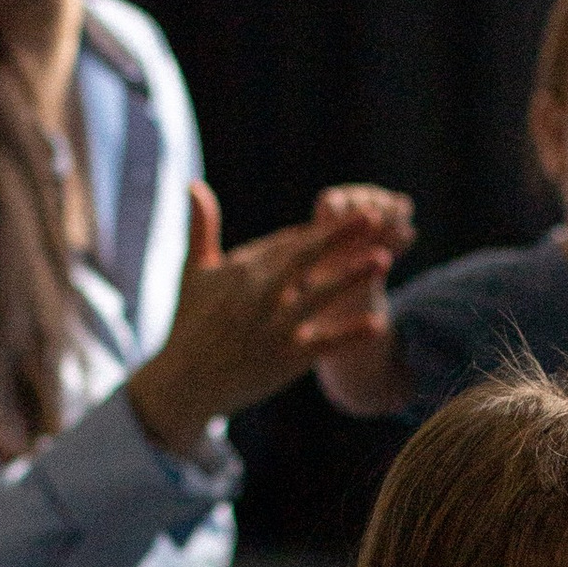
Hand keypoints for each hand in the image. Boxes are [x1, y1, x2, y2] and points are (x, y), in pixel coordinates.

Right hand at [127, 184, 403, 447]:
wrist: (183, 382)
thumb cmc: (189, 323)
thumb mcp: (192, 272)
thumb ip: (201, 227)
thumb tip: (194, 184)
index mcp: (241, 271)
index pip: (286, 242)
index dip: (318, 229)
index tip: (347, 212)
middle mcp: (257, 296)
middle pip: (305, 259)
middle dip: (338, 236)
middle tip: (371, 215)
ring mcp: (272, 328)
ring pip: (319, 297)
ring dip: (351, 277)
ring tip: (384, 259)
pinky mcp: (284, 361)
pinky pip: (323, 344)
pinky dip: (350, 335)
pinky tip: (379, 324)